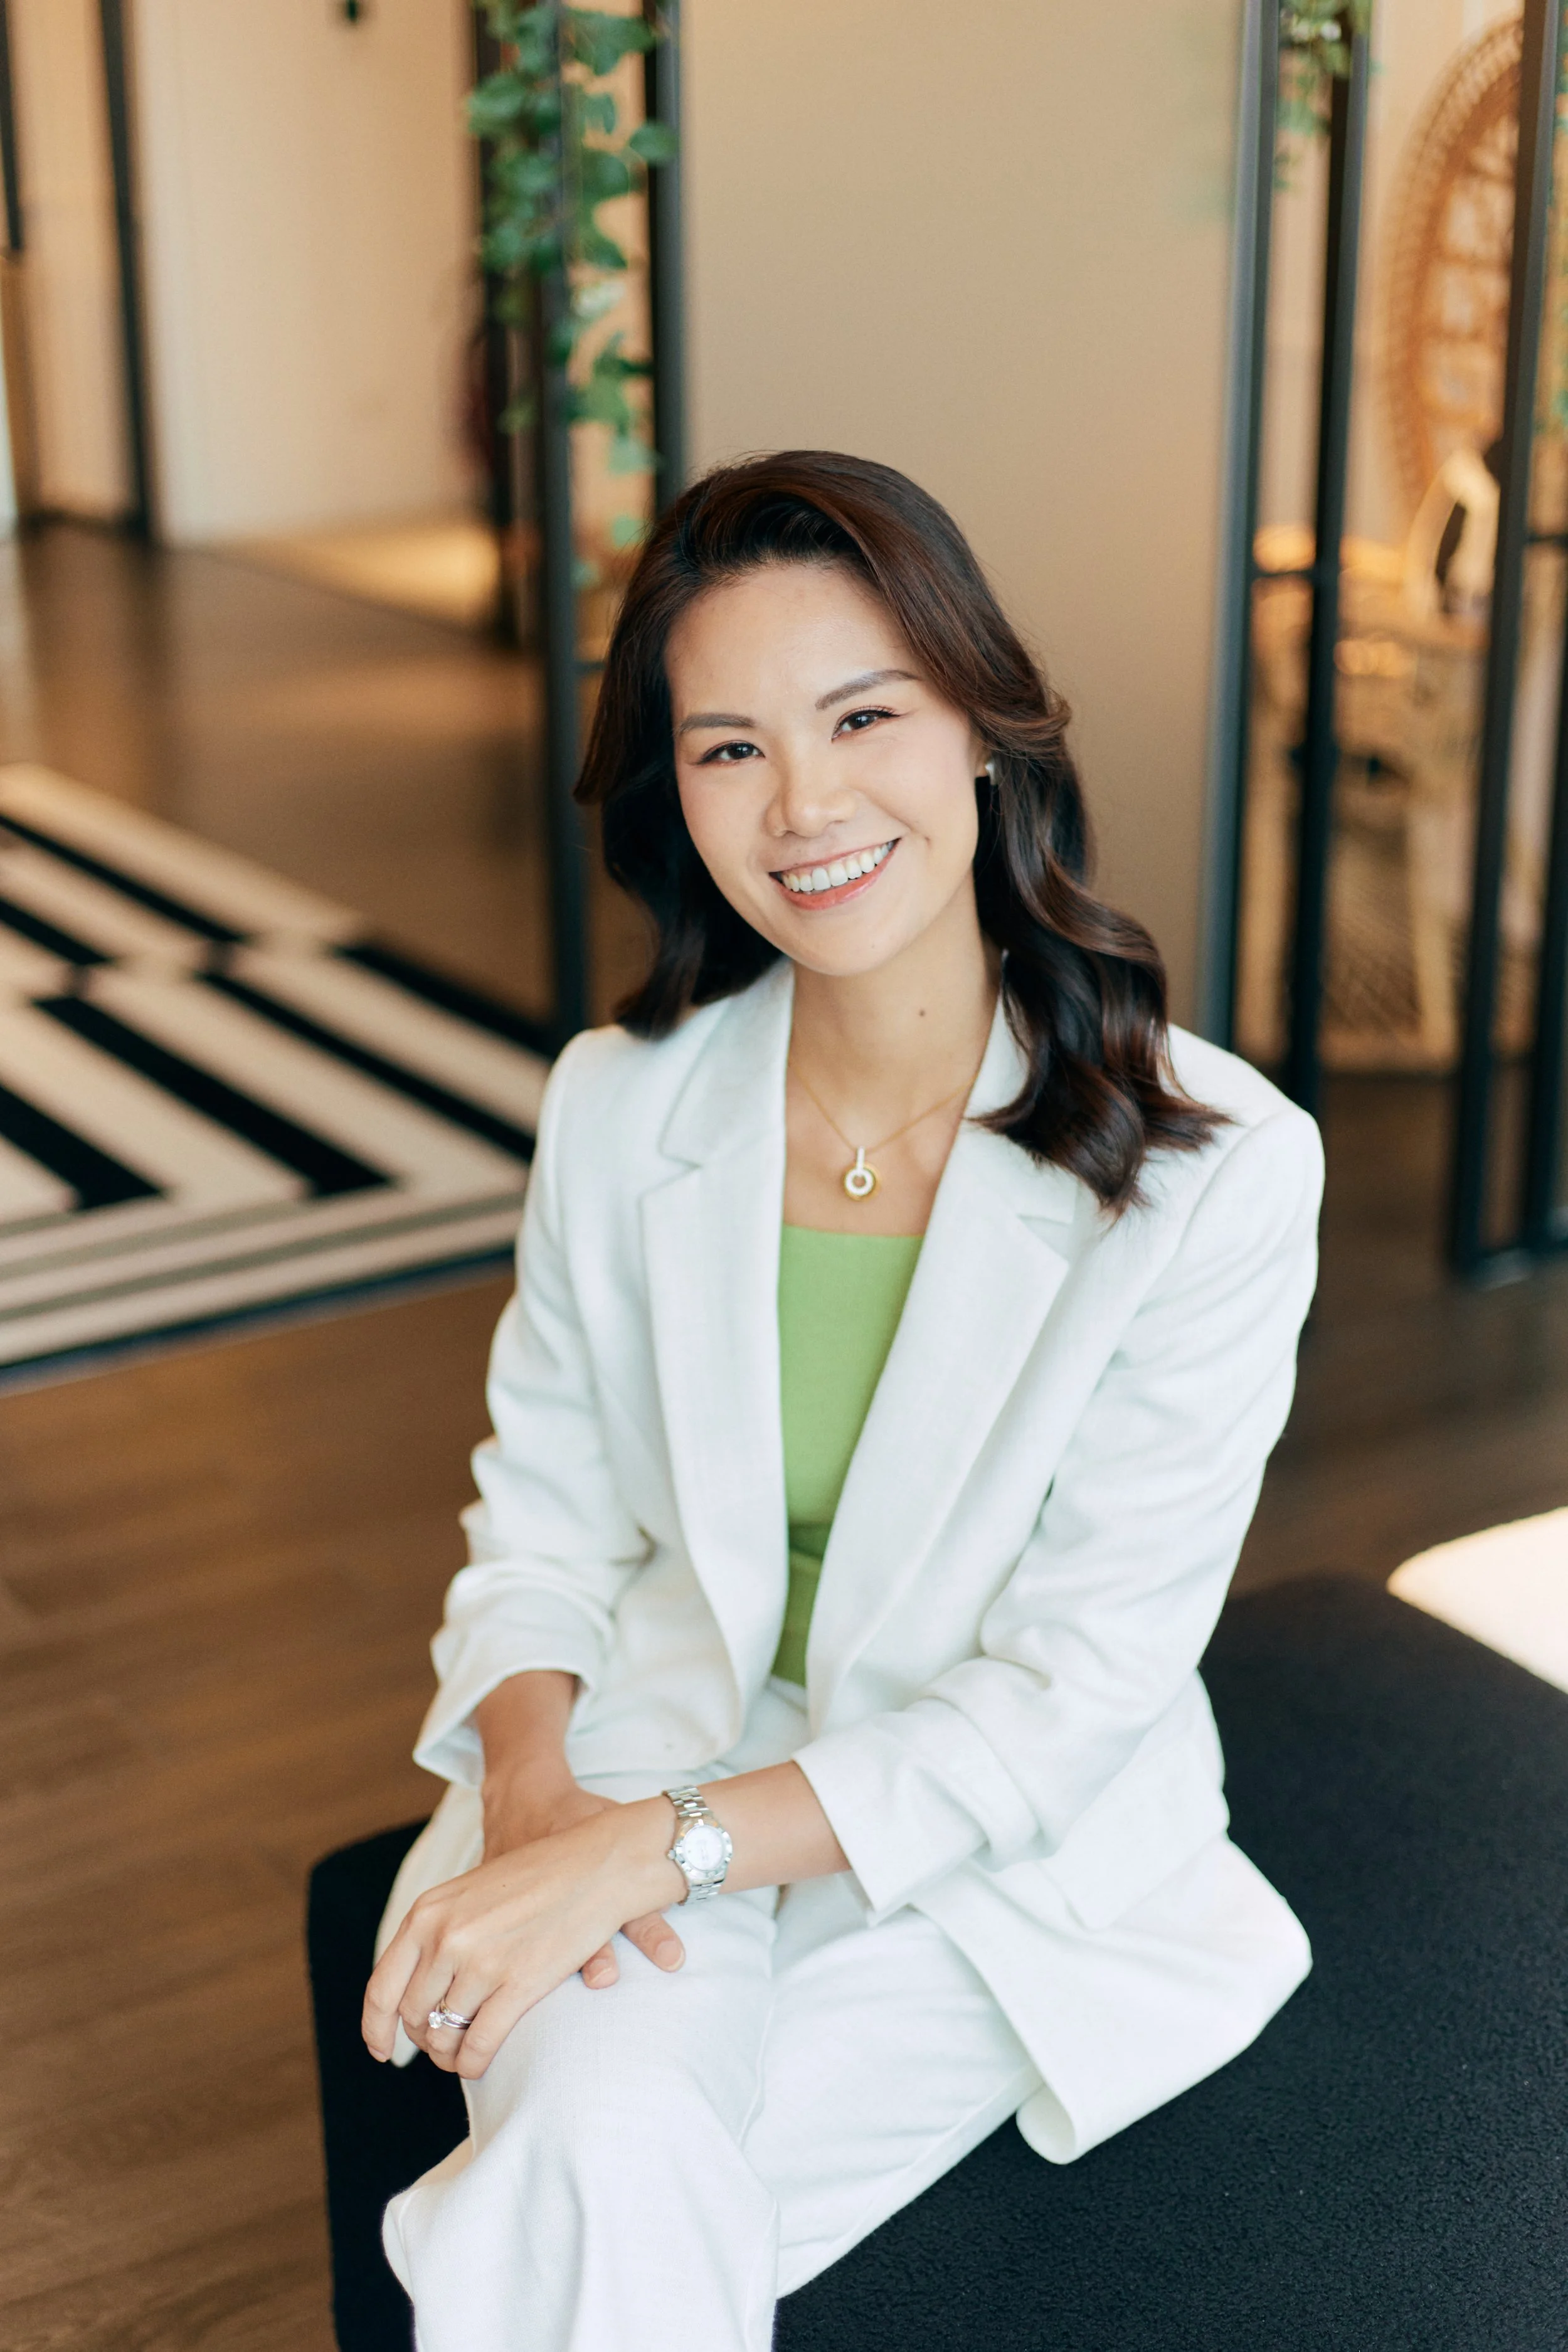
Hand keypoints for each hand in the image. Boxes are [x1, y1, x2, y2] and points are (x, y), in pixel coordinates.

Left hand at [362, 1799, 686, 2078]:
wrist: (595, 1863)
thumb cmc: (535, 1878)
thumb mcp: (468, 1894)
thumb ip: (437, 1934)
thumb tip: (419, 1989)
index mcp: (427, 1913)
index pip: (382, 1987)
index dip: (376, 2027)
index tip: (381, 2050)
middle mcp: (446, 1937)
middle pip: (414, 2015)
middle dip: (424, 2038)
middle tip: (441, 2045)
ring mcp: (481, 1961)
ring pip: (443, 2034)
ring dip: (448, 2055)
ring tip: (460, 2057)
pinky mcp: (518, 1983)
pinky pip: (478, 2044)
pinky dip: (473, 2064)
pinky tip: (477, 2065)